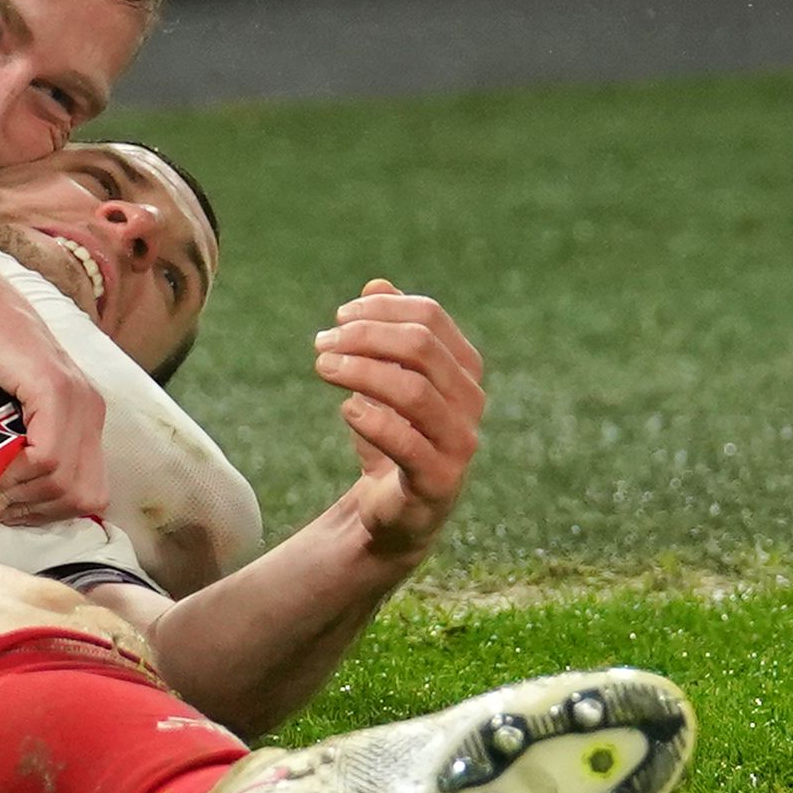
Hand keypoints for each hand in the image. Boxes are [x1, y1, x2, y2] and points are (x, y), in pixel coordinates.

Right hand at [0, 246, 105, 527]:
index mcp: (86, 415)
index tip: (5, 515)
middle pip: (83, 494)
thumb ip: (19, 443)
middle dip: (36, 513)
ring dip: (22, 498)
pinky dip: (18, 476)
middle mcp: (92, 408)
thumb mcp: (5, 406)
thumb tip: (3, 506)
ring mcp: (76, 398)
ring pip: (66, 481)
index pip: (88, 491)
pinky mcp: (53, 389)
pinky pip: (48, 457)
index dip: (48, 514)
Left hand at [316, 279, 482, 566]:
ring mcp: (459, 444)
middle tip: (321, 342)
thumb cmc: (390, 433)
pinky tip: (346, 408)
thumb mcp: (384, 378)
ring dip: (360, 372)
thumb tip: (376, 283)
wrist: (392, 508)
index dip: (380, 309)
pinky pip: (407, 444)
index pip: (429, 317)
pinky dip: (371, 420)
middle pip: (422, 348)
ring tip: (322, 367)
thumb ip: (384, 332)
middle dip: (364, 337)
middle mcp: (471, 403)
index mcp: (464, 369)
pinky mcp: (438, 482)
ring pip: (415, 392)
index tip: (338, 317)